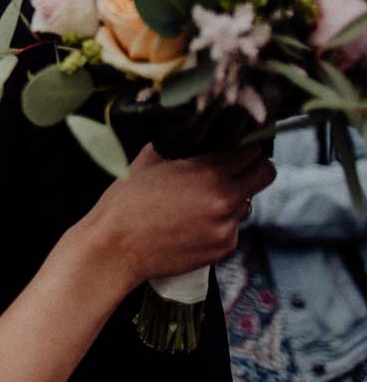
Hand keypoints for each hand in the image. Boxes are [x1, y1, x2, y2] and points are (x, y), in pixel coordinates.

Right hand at [83, 145, 275, 285]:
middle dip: (253, 168)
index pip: (252, 150)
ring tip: (200, 201)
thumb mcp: (149, 160)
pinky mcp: (224, 248)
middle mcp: (225, 199)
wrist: (115, 246)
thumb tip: (196, 134)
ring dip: (232, 198)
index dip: (243, 147)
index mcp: (209, 172)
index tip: (235, 149)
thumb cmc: (126, 201)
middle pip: (266, 174)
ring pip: (248, 202)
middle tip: (236, 169)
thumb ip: (180, 145)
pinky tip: (192, 223)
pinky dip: (219, 223)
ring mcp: (227, 227)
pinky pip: (233, 227)